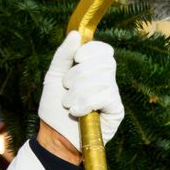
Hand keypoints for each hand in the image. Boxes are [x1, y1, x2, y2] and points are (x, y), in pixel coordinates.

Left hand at [38, 30, 123, 153]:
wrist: (54, 135)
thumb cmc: (54, 106)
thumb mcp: (54, 75)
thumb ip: (64, 54)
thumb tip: (76, 33)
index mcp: (92, 70)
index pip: (105, 50)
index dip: (91, 50)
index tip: (76, 59)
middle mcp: (106, 80)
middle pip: (104, 63)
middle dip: (78, 73)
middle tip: (66, 87)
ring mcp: (113, 96)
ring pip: (101, 80)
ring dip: (77, 92)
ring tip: (68, 104)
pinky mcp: (116, 111)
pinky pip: (104, 97)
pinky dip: (85, 103)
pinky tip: (77, 113)